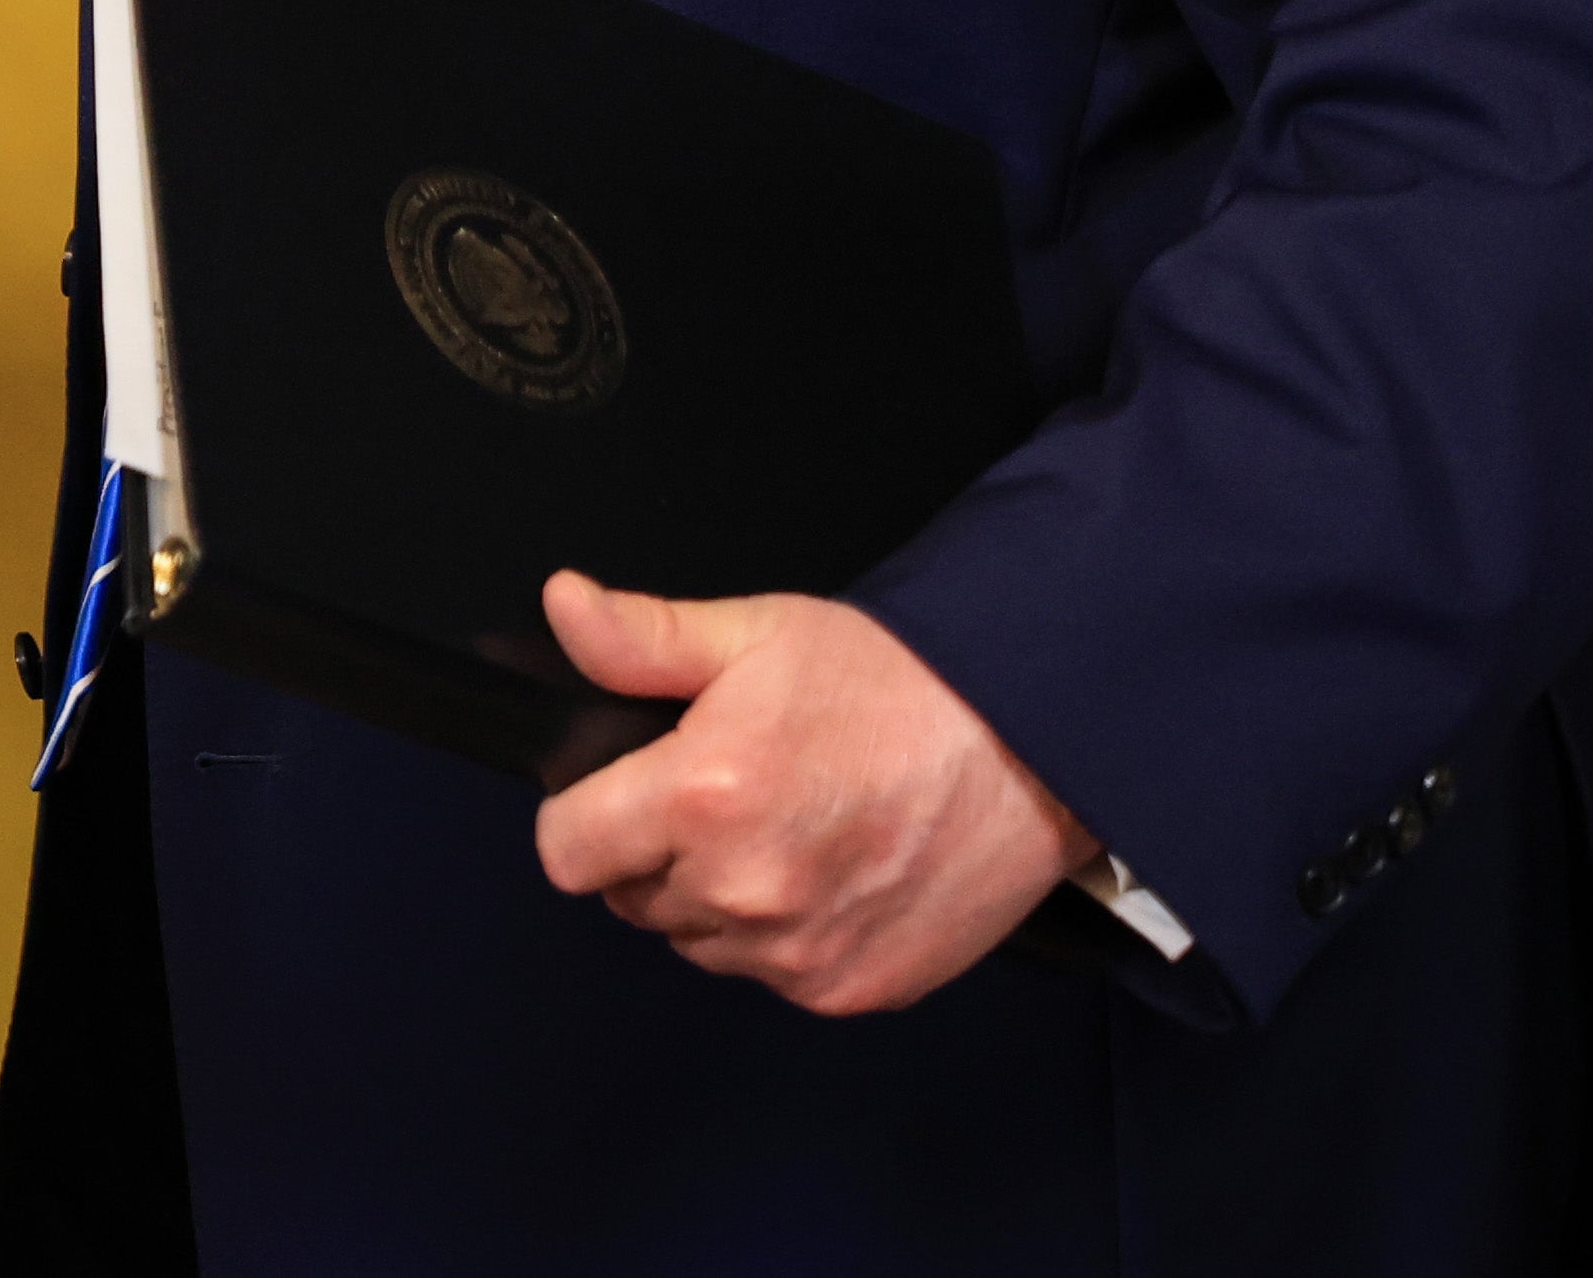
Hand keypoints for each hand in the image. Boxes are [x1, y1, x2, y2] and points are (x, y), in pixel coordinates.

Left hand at [530, 570, 1092, 1014]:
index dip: (585, 816)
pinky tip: (834, 872)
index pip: (567, 853)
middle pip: (634, 899)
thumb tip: (562, 604)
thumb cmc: (895, 681)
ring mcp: (800, 953)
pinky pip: (777, 975)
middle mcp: (743, 891)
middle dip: (659, 852)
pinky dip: (788, 937)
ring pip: (703, 944)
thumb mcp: (756, 632)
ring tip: (788, 829)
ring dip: (720, 901)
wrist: (1030, 742)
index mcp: (699, 799)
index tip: (620, 793)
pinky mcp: (854, 989)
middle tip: (729, 794)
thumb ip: (641, 638)